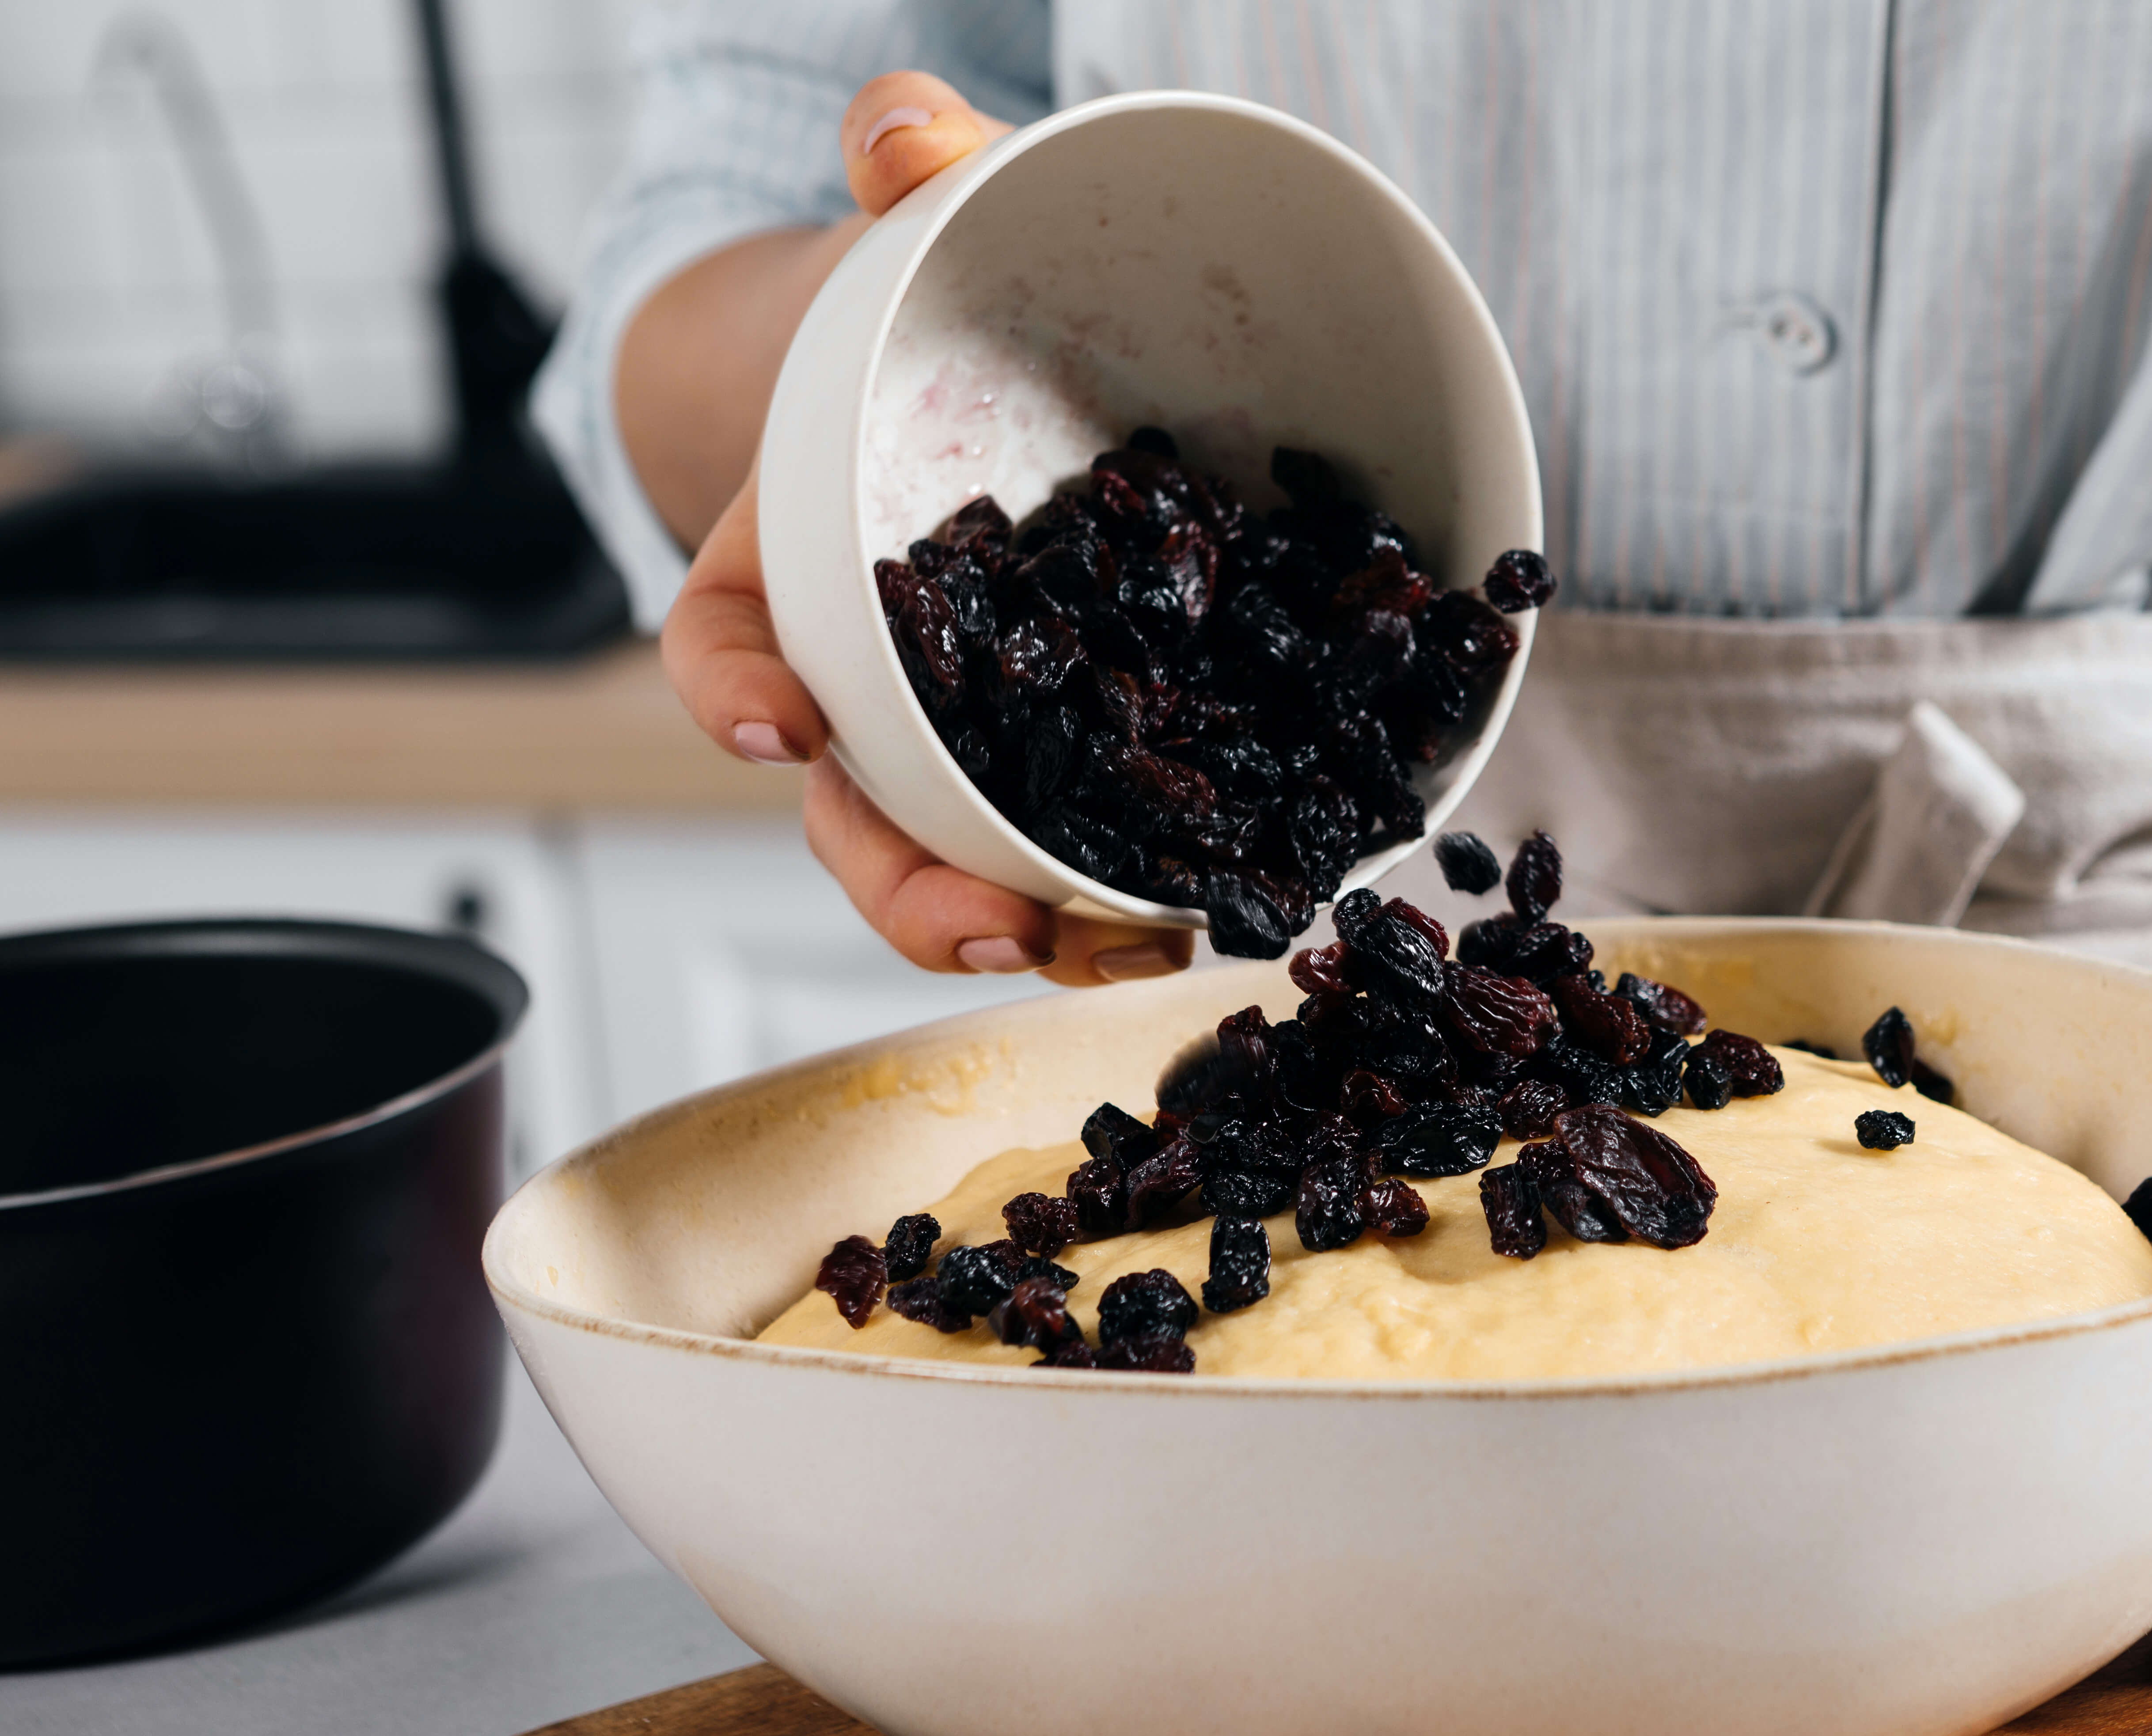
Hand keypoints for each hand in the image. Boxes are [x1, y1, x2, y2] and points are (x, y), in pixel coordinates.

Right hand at [649, 72, 1193, 988]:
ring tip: (1126, 956)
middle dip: (910, 889)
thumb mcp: (936, 223)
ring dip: (1035, 928)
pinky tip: (1198, 920)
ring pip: (968, 863)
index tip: (769, 725)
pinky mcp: (1076, 756)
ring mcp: (970, 736)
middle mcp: (868, 680)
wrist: (1024, 366)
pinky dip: (1125, 897)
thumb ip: (914, 169)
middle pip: (851, 814)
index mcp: (791, 569)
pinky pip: (1082, 846)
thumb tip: (901, 131)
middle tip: (992, 931)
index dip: (734, 690)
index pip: (721, 642)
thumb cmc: (950, 306)